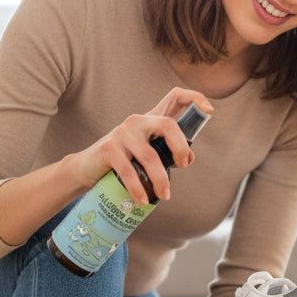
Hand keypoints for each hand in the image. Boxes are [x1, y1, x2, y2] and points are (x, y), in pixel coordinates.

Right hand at [71, 88, 214, 203]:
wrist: (87, 168)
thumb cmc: (123, 161)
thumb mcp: (146, 152)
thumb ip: (167, 151)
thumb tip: (188, 158)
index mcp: (151, 120)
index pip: (175, 97)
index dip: (195, 99)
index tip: (209, 111)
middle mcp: (138, 121)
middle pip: (167, 125)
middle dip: (180, 148)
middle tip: (183, 166)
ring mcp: (122, 133)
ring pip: (150, 156)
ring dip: (160, 180)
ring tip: (164, 196)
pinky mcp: (109, 149)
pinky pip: (128, 171)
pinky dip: (138, 189)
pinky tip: (143, 200)